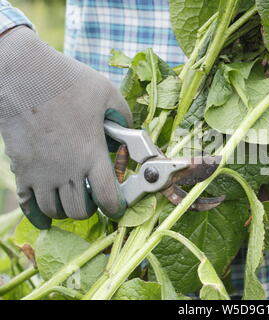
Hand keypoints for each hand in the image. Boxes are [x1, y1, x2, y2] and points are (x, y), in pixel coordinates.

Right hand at [0, 26, 131, 228]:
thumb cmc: (68, 82)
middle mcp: (67, 169)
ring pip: (56, 211)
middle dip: (91, 209)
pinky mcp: (21, 169)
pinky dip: (39, 215)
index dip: (115, 207)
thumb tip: (127, 132)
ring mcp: (41, 172)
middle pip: (81, 210)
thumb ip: (123, 116)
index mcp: (92, 153)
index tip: (117, 207)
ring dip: (67, 210)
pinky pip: (28, 204)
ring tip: (73, 199)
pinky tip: (45, 219)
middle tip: (94, 197)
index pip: (107, 197)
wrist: (23, 75)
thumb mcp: (107, 94)